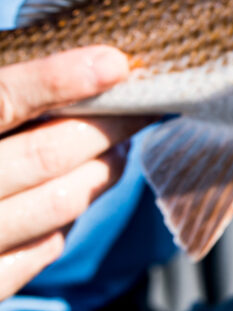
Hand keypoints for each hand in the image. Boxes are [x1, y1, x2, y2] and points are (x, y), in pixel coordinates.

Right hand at [0, 47, 149, 300]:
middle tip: (141, 106)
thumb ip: (4, 99)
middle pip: (45, 155)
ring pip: (59, 203)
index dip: (55, 79)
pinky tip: (74, 193)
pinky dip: (68, 217)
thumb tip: (83, 67)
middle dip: (107, 127)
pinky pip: (44, 248)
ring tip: (117, 147)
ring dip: (102, 170)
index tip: (114, 62)